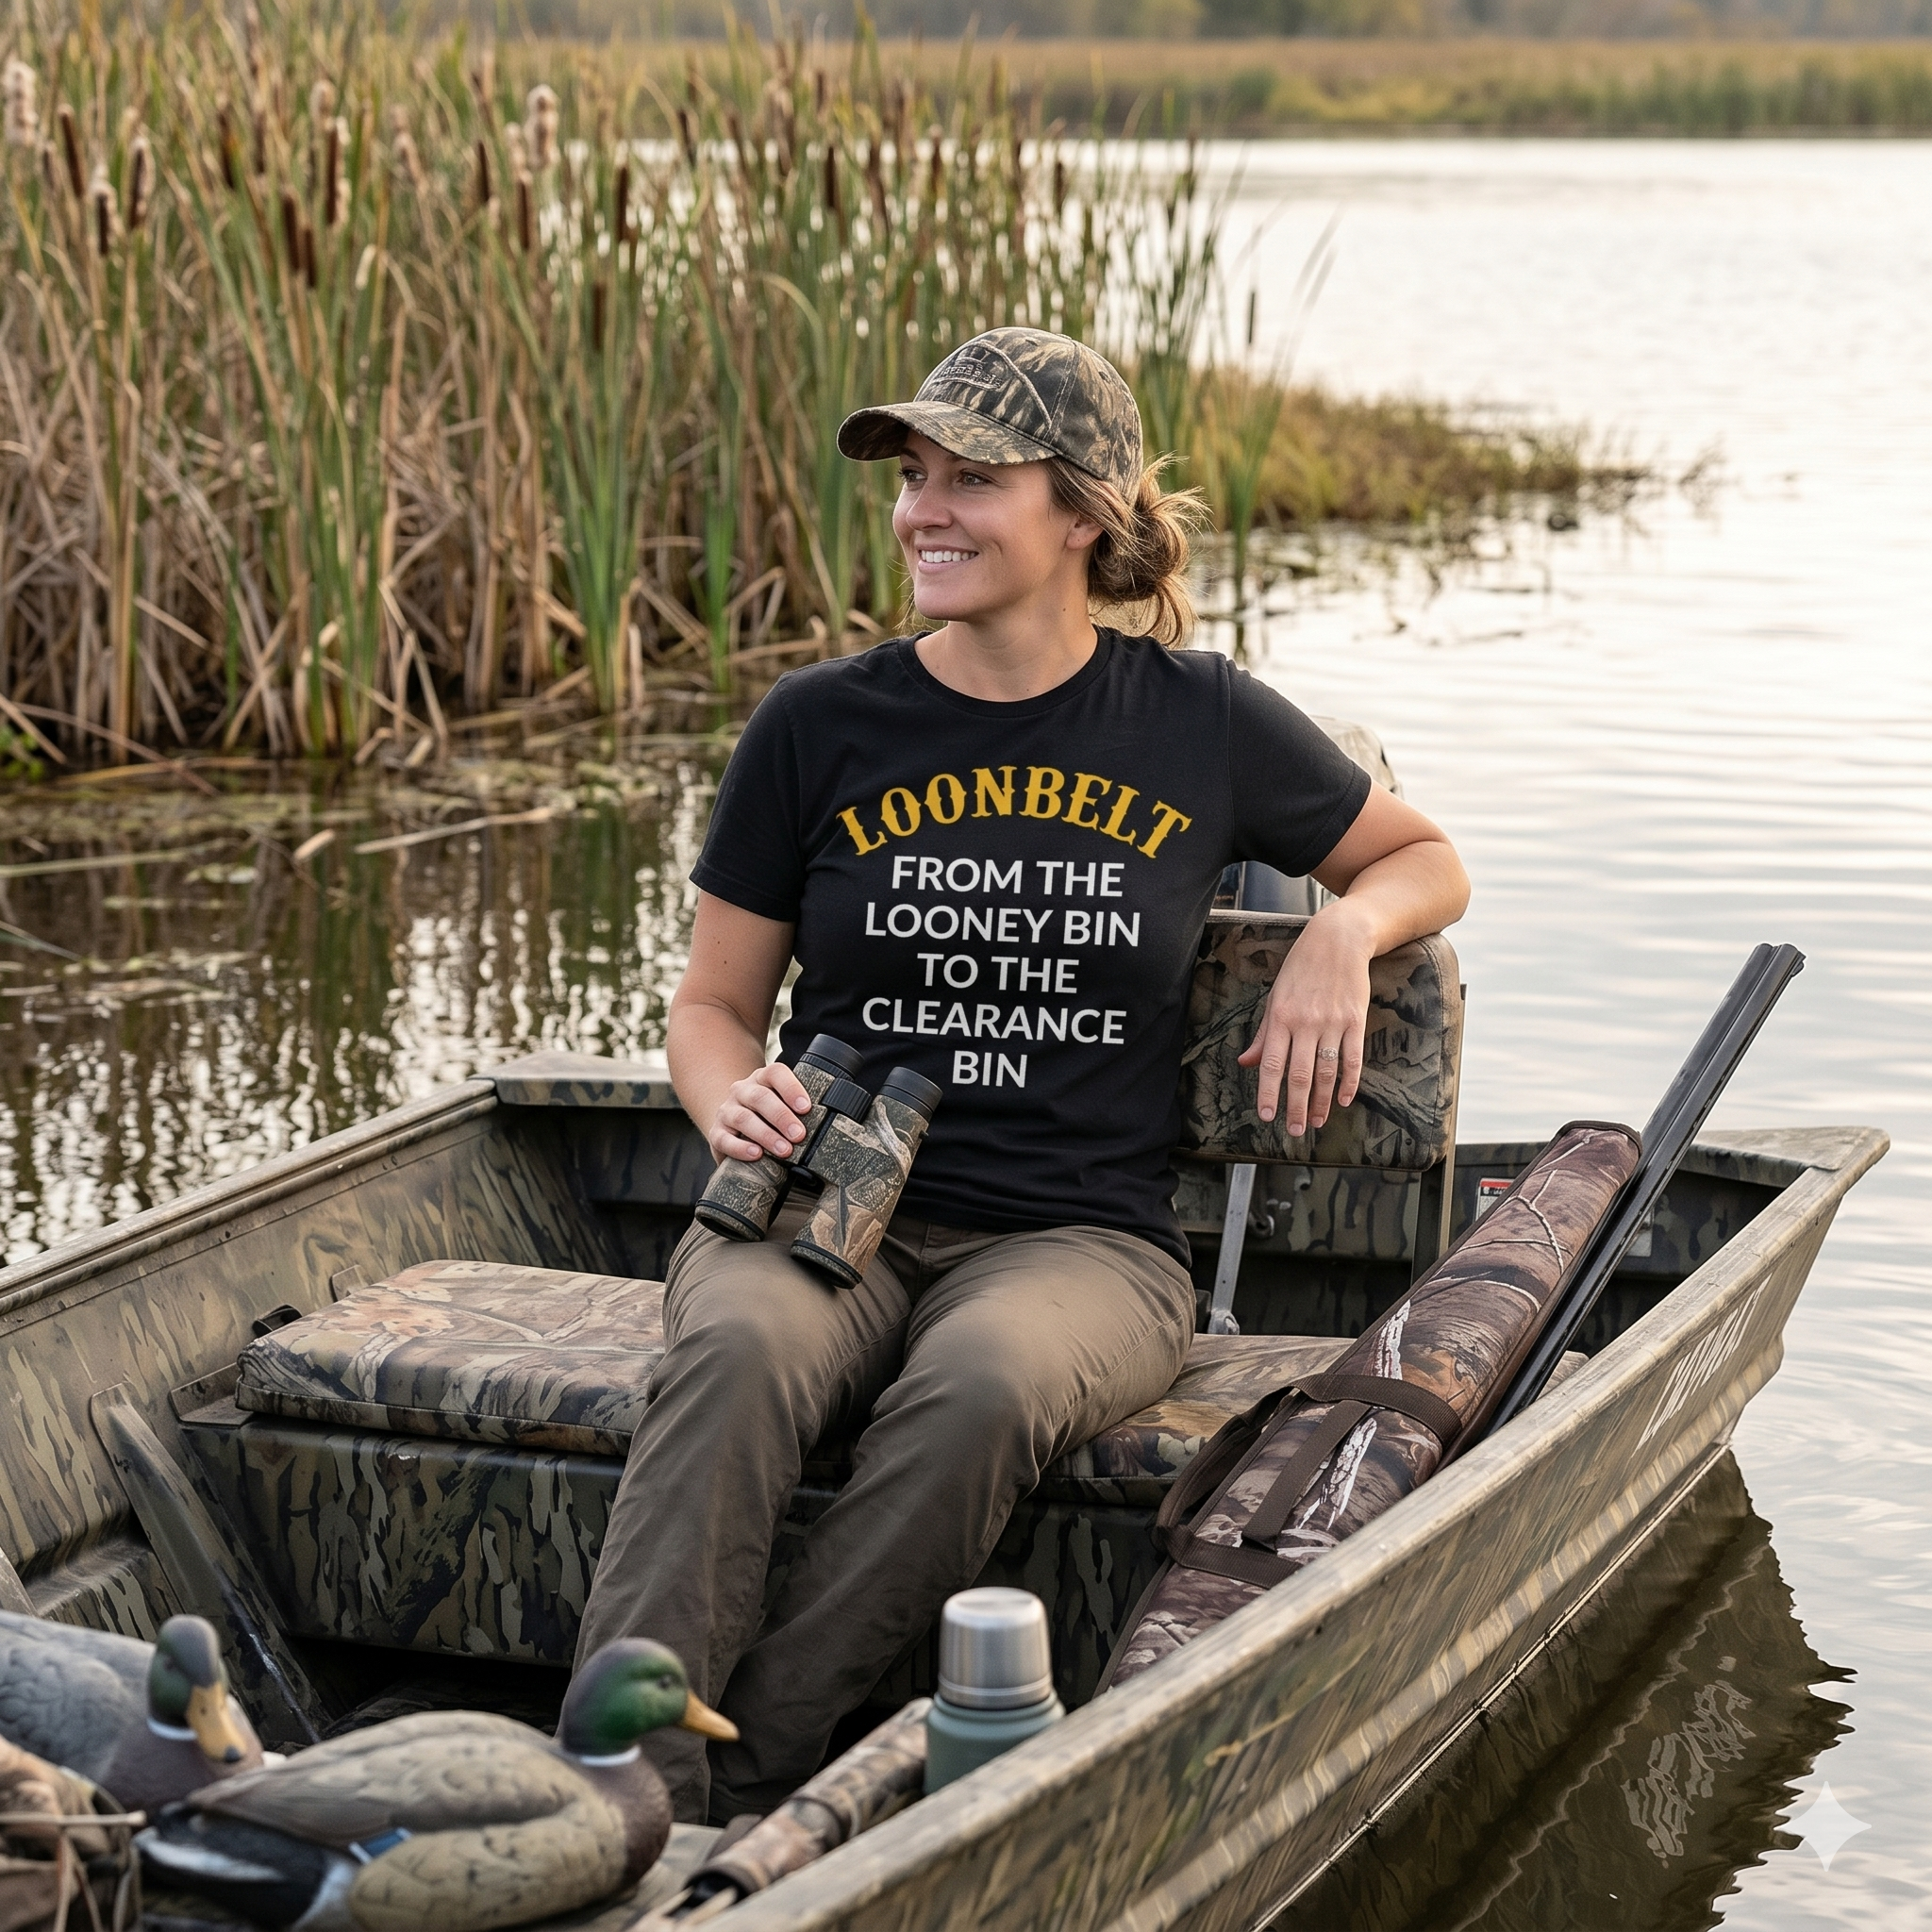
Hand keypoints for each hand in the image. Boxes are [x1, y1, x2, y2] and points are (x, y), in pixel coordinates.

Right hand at [708, 1061, 813, 1164]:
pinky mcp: (716, 1133)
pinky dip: (740, 1147)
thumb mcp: (783, 1106)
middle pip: (760, 1097)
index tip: (806, 1107)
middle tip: (799, 1135)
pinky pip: (724, 1139)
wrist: (734, 1125)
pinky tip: (756, 1154)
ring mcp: (727, 1111)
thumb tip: (829, 1126)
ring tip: (784, 1150)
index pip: (775, 1073)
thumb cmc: (767, 1117)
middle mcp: (742, 1091)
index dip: (791, 1088)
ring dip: (766, 1135)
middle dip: (782, 1117)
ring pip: (743, 1118)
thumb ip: (800, 1110)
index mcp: (762, 1078)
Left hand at [1237, 904, 1373, 1136]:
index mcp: (1280, 1018)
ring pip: (1326, 1071)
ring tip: (1318, 1122)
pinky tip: (1345, 1100)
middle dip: (1296, 1107)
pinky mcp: (1355, 1020)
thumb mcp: (1275, 998)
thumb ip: (1264, 1034)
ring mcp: (1332, 1022)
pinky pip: (1353, 1058)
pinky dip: (1349, 1082)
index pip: (1272, 1064)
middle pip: (1299, 1074)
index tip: (1267, 1117)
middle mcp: (1305, 1022)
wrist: (1337, 940)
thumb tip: (1247, 1064)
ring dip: (1322, 1101)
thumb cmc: (1300, 970)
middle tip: (1295, 1131)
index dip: (1269, 1093)